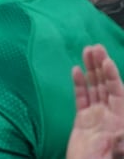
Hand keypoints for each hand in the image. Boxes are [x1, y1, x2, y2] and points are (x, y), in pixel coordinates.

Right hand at [68, 43, 123, 158]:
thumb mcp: (117, 148)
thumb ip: (120, 137)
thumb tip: (122, 129)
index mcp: (121, 119)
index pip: (118, 92)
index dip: (112, 76)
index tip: (106, 61)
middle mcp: (111, 114)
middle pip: (106, 86)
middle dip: (101, 66)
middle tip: (95, 47)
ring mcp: (96, 116)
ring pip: (94, 88)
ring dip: (90, 69)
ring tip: (86, 51)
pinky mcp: (83, 120)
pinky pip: (81, 98)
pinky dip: (79, 84)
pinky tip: (76, 70)